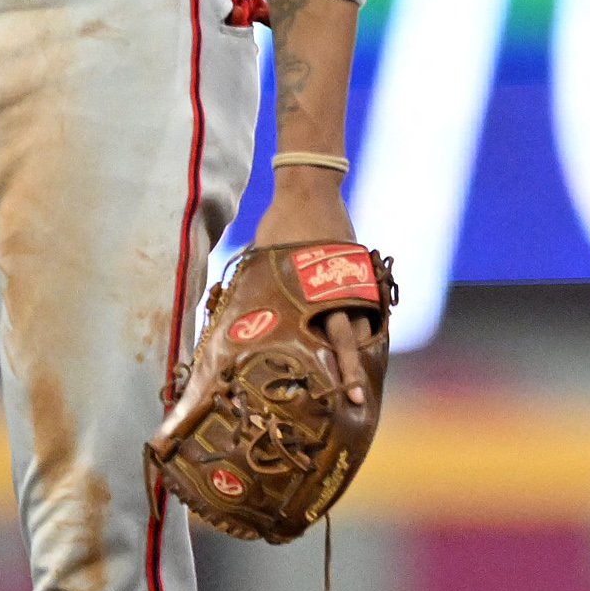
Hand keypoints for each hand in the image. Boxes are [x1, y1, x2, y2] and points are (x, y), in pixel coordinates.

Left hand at [248, 171, 381, 407]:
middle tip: (355, 401)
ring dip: (359, 351)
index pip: (333, 341)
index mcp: (314, 294)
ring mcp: (352, 280)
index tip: (341, 394)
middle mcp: (338, 291)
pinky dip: (363, 325)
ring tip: (357, 379)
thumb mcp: (261, 265)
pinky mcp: (357, 271)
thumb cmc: (277, 229)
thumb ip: (254, 296)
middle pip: (351, 340)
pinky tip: (358, 343)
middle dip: (352, 372)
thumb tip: (225, 321)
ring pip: (363, 324)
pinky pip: (364, 305)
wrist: (308, 189)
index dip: (339, 370)